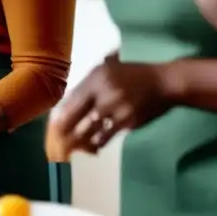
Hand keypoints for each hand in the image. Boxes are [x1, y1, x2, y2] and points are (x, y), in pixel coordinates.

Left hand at [50, 53, 174, 154]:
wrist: (163, 82)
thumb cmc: (134, 75)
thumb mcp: (109, 68)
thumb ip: (90, 82)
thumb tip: (70, 100)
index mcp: (96, 77)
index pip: (71, 99)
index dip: (60, 114)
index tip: (52, 125)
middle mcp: (103, 92)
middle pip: (75, 115)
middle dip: (64, 130)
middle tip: (56, 141)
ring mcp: (115, 108)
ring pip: (88, 129)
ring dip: (79, 140)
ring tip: (73, 147)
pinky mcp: (127, 121)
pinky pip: (106, 136)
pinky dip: (97, 142)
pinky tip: (94, 145)